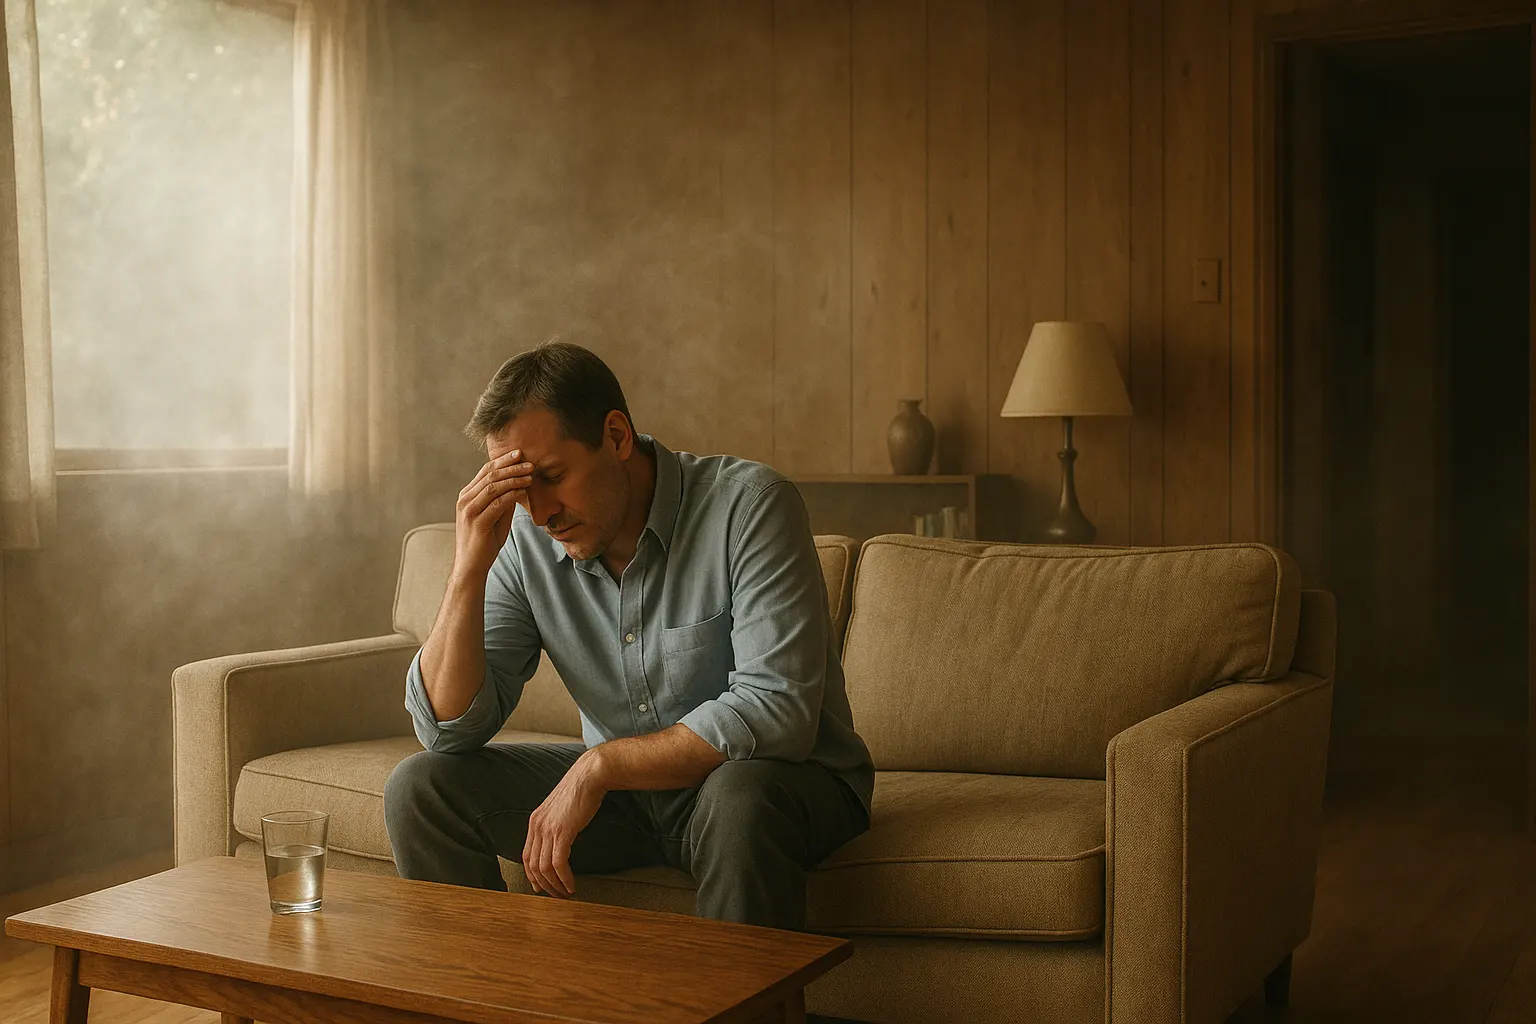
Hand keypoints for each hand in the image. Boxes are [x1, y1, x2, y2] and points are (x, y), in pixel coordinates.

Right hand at [452, 450, 533, 583]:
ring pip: (493, 486)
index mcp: (467, 495)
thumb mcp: (495, 516)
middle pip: (490, 475)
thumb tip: (518, 485)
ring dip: (514, 478)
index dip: (503, 461)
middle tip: (529, 462)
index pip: (485, 471)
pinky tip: (523, 491)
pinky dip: (511, 494)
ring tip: (530, 475)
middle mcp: (465, 499)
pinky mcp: (477, 522)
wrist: (472, 566)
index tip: (520, 454)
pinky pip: (497, 503)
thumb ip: (503, 500)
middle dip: (511, 466)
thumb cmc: (485, 541)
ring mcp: (469, 510)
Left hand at [522, 755, 606, 896]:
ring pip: (544, 868)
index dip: (532, 875)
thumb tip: (558, 841)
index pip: (526, 855)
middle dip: (544, 885)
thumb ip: (554, 824)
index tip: (540, 887)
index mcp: (535, 821)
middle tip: (555, 896)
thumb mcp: (559, 809)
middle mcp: (537, 826)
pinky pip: (558, 863)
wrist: (589, 775)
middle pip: (533, 865)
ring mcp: (548, 829)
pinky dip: (564, 878)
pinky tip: (571, 885)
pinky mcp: (562, 832)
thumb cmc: (579, 790)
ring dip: (555, 885)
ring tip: (565, 893)